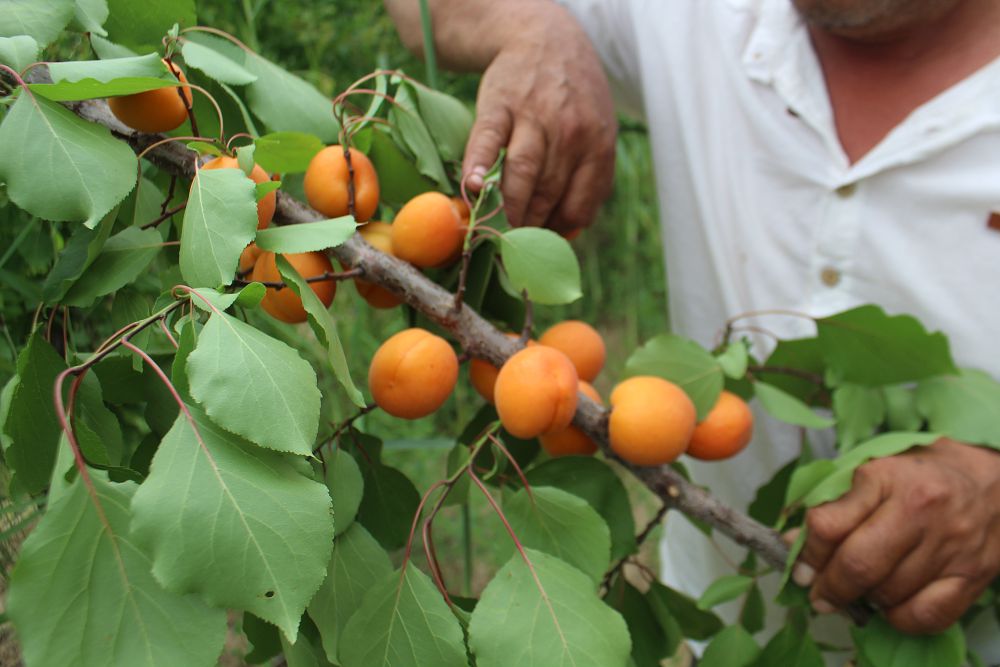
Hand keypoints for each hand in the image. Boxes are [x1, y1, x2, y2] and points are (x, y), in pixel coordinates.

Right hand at [462, 4, 616, 235]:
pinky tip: (471, 188)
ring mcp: (534, 118)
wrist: (543, 36)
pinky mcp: (500, 104)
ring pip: (522, 176)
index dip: (557, 233)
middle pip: (548, 196)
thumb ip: (588, 178)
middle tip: (510, 252)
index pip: (578, 206)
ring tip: (493, 235)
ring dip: (507, 211)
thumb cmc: (570, 97)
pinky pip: (488, 141)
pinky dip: (479, 166)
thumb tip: (570, 233)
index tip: (538, 248)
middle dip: (528, 230)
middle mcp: (570, 134)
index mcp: (598, 146)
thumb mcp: (596, 131)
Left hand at [794, 438, 999, 633]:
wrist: (992, 479)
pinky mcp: (972, 575)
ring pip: (889, 594)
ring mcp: (950, 546)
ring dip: (864, 600)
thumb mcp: (871, 472)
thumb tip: (794, 544)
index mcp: (885, 478)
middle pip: (858, 565)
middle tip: (820, 596)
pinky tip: (891, 605)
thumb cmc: (920, 473)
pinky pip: (927, 616)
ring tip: (860, 590)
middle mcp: (919, 511)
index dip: (807, 554)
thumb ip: (833, 505)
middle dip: (830, 588)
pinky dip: (900, 618)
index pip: (829, 525)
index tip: (800, 570)